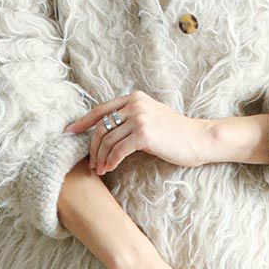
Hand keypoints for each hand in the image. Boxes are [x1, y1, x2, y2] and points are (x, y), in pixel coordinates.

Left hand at [65, 90, 213, 175]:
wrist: (199, 139)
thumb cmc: (175, 133)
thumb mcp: (150, 118)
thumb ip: (131, 118)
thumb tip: (107, 132)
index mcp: (134, 98)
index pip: (100, 110)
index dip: (82, 122)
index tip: (69, 133)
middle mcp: (134, 104)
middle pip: (101, 127)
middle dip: (92, 148)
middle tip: (91, 164)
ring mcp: (139, 118)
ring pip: (107, 140)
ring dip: (100, 158)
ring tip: (100, 170)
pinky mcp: (144, 134)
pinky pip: (118, 150)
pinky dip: (111, 161)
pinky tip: (110, 169)